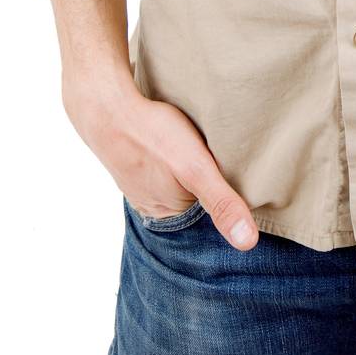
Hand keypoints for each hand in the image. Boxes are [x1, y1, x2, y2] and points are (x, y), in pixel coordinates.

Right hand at [62, 71, 259, 248]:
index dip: (227, 192)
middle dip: (207, 182)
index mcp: (171, 214)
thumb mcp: (196, 169)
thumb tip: (248, 245)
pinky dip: (170, 158)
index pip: (211, 212)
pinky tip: (173, 143)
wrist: (107, 109)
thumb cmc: (153, 136)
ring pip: (176, 182)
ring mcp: (140, 185)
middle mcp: (154, 206)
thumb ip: (221, 203)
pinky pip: (160, 167)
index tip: (237, 173)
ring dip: (188, 169)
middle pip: (193, 197)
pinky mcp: (134, 164)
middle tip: (217, 154)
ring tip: (198, 148)